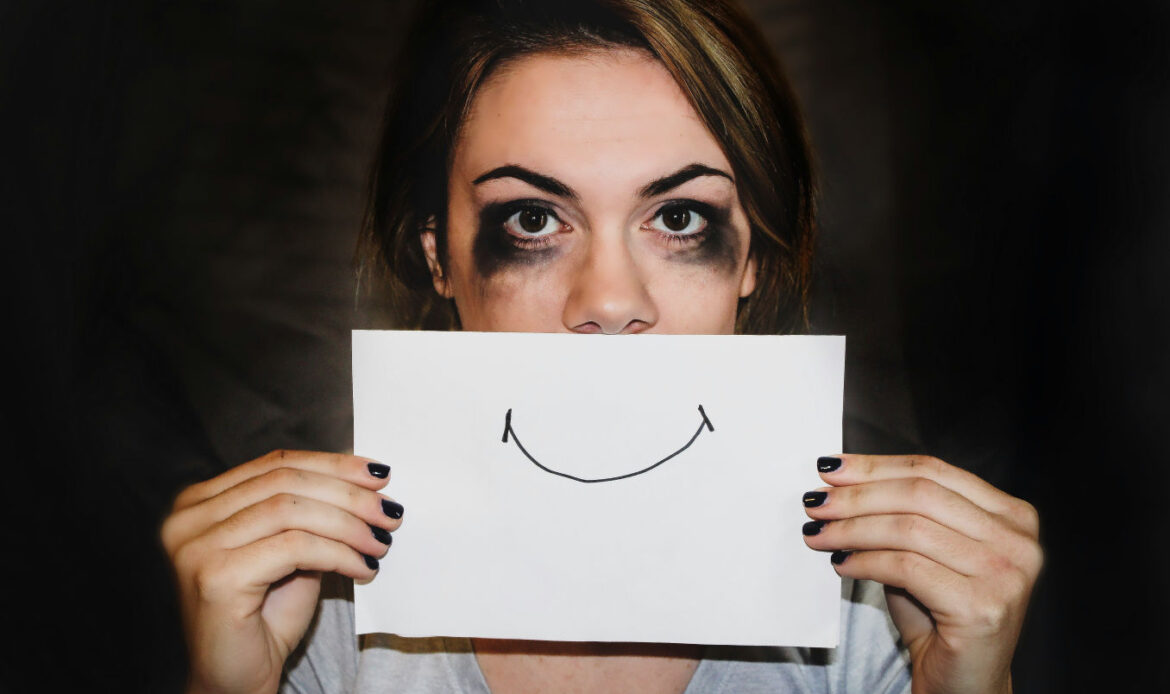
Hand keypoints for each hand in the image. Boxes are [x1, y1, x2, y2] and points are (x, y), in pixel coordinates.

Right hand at [161, 450, 403, 693]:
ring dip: (349, 525)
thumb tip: (364, 480)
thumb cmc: (264, 619)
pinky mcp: (215, 576)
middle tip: (390, 512)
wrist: (236, 681)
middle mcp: (187, 518)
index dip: (333, 465)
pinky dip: (339, 554)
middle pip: (285, 482)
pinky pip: (295, 547)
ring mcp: (196, 546)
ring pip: (292, 511)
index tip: (380, 474)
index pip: (276, 464)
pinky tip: (363, 568)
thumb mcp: (291, 551)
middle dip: (348, 494)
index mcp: (199, 502)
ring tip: (381, 542)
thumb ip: (310, 512)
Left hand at [801, 454, 1041, 693]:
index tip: (831, 469)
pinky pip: (905, 568)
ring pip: (909, 529)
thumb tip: (840, 480)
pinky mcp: (981, 607)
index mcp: (1012, 515)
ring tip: (819, 534)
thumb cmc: (941, 616)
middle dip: (858, 496)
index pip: (934, 471)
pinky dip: (864, 561)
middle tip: (817, 503)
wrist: (964, 683)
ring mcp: (1005, 574)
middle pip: (920, 494)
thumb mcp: (925, 552)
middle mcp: (1017, 541)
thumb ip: (901, 513)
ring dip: (852, 529)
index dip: (876, 467)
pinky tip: (840, 564)